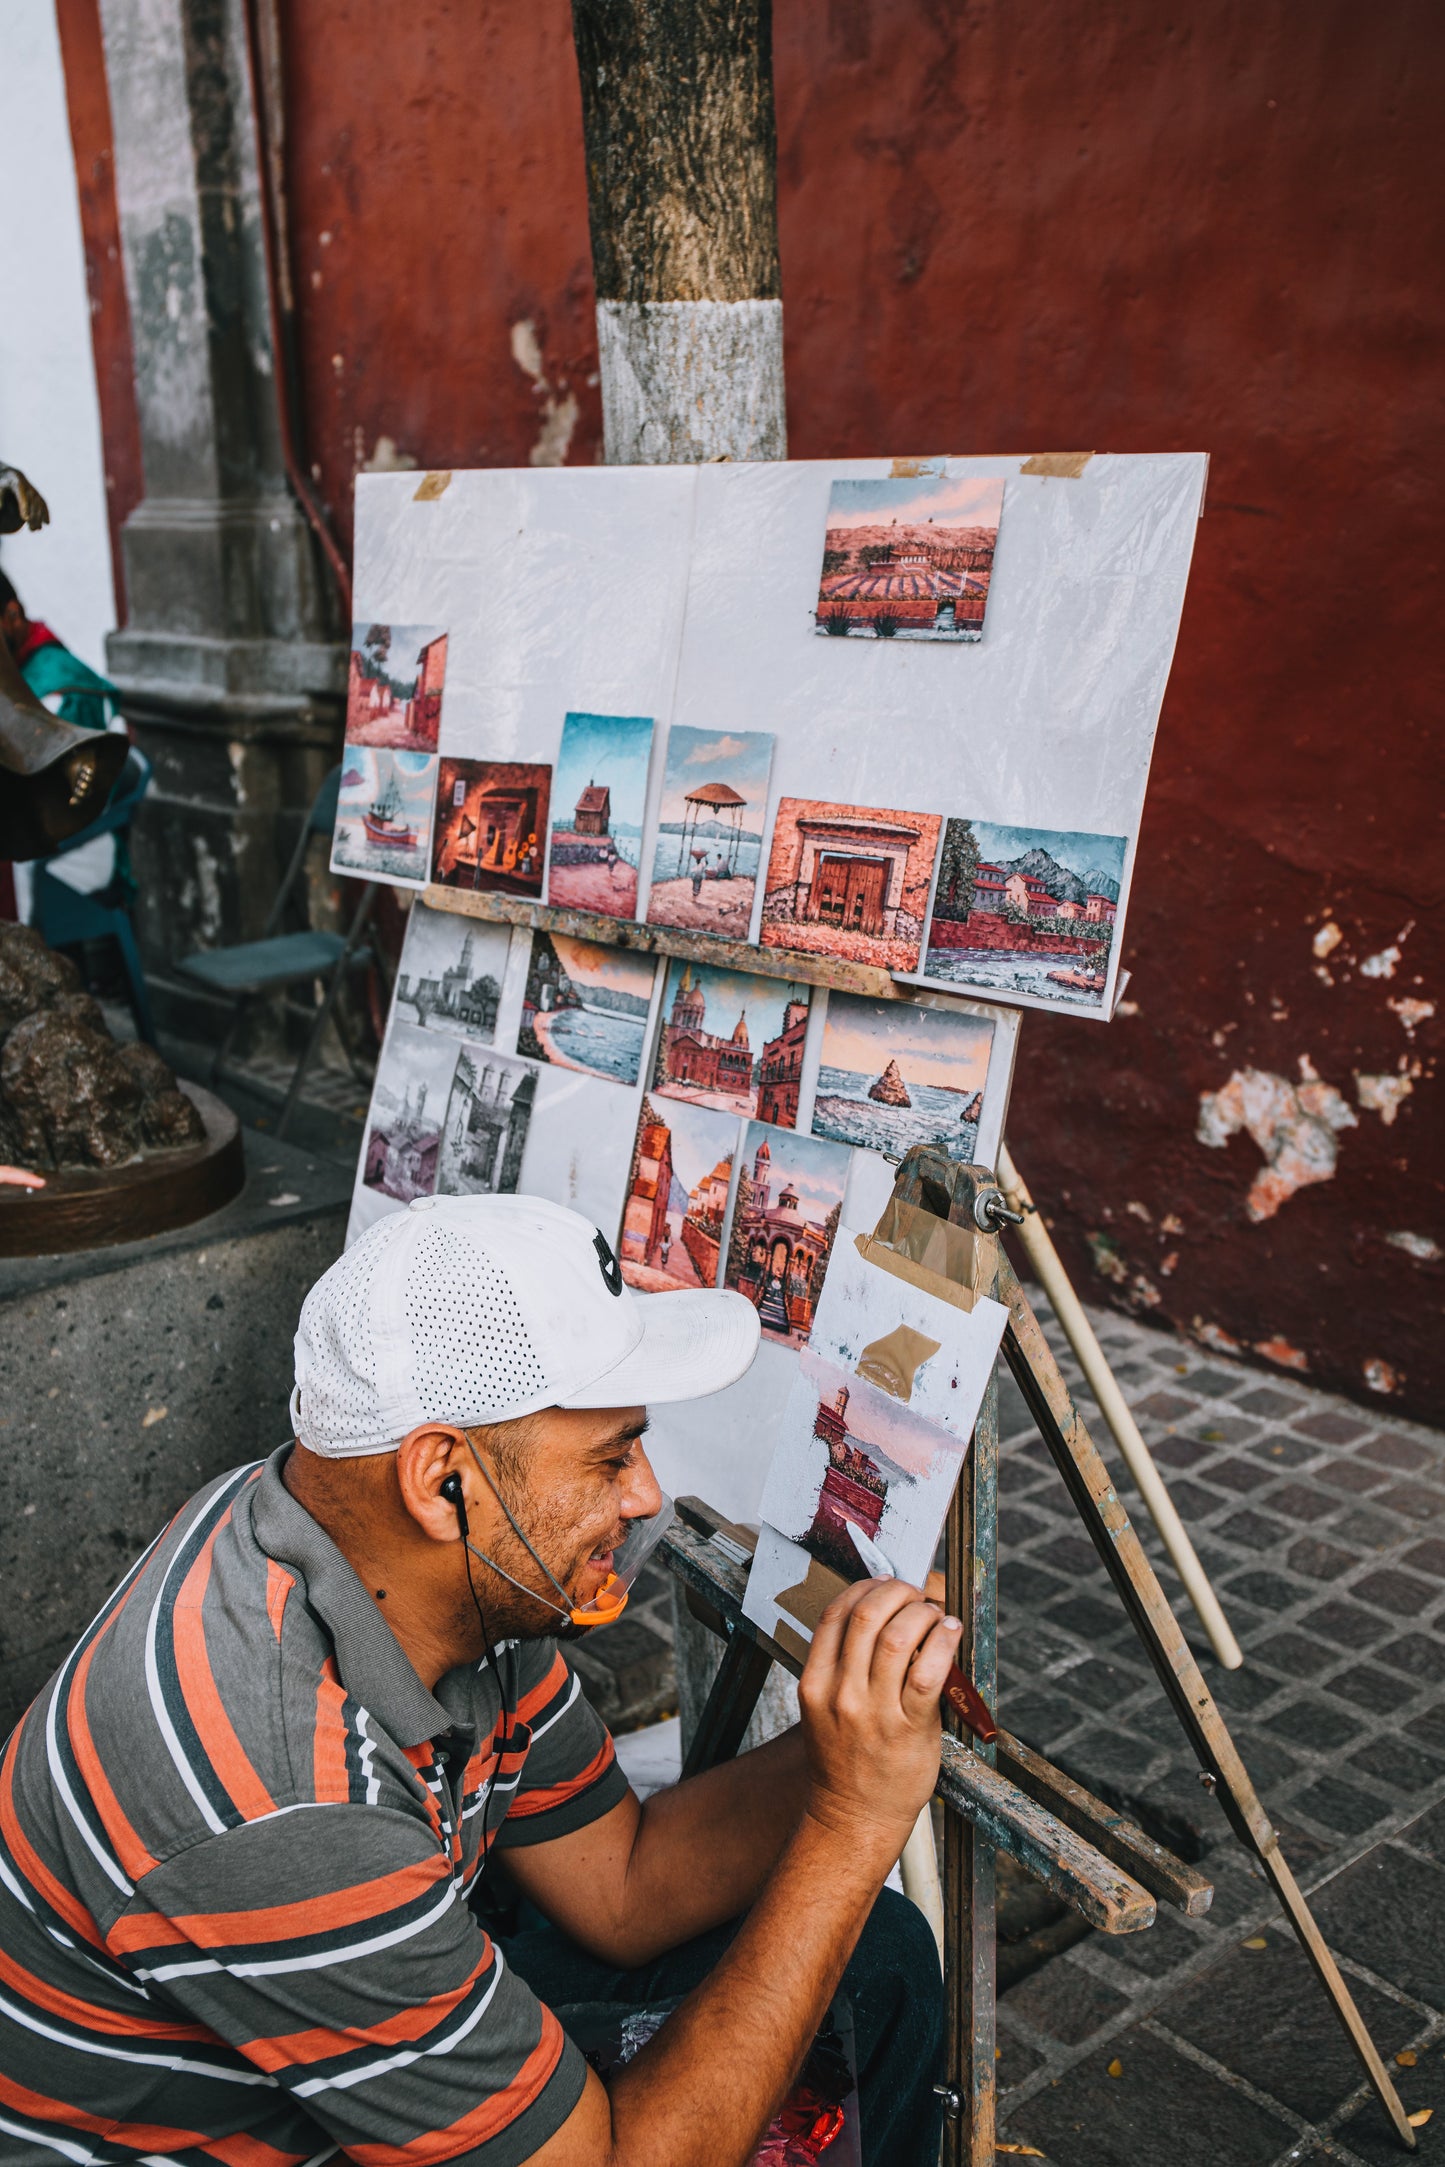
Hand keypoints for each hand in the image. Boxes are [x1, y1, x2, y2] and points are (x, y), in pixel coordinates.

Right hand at [797, 1577, 960, 1859]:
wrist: (855, 1816)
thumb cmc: (845, 1758)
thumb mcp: (824, 1708)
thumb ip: (840, 1666)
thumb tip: (877, 1614)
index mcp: (815, 1683)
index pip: (835, 1615)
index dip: (864, 1589)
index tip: (884, 1584)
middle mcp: (841, 1694)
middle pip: (866, 1617)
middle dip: (897, 1592)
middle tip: (914, 1594)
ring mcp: (875, 1712)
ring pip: (898, 1638)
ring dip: (922, 1614)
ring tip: (934, 1614)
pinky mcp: (909, 1729)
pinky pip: (928, 1673)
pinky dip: (943, 1643)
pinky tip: (950, 1634)